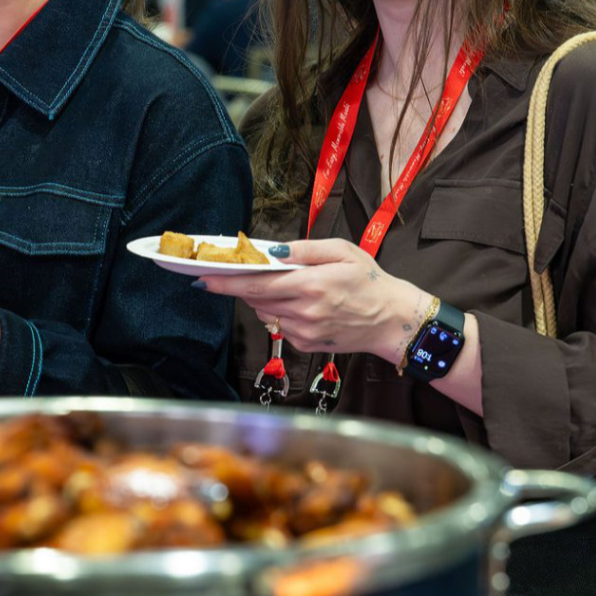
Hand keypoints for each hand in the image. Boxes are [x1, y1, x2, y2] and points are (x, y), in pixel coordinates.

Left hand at [196, 239, 425, 360]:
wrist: (392, 320)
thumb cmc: (370, 281)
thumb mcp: (342, 251)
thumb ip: (304, 249)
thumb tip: (272, 251)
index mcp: (311, 285)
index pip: (257, 285)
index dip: (226, 282)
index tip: (203, 278)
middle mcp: (304, 312)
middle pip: (255, 299)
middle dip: (244, 285)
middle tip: (245, 271)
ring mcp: (304, 332)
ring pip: (265, 313)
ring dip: (264, 299)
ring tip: (287, 286)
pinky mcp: (306, 345)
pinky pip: (278, 327)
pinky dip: (279, 313)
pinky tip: (301, 305)